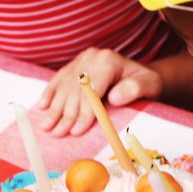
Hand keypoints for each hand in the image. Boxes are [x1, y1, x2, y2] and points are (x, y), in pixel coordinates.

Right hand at [37, 48, 162, 135]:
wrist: (141, 74)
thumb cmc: (147, 82)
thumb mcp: (150, 84)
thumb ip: (135, 88)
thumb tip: (115, 97)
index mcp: (107, 60)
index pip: (91, 90)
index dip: (84, 112)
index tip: (77, 131)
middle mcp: (91, 57)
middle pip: (75, 90)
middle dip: (66, 115)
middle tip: (59, 134)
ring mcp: (81, 59)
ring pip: (64, 87)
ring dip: (54, 109)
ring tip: (47, 127)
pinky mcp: (74, 64)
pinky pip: (58, 79)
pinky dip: (49, 94)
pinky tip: (42, 107)